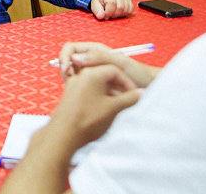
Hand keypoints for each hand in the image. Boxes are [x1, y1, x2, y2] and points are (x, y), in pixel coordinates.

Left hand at [1, 64, 140, 193]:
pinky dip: (99, 95)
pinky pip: (88, 89)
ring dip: (109, 91)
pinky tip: (104, 108)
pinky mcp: (70, 94)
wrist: (63, 134)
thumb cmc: (88, 119)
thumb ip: (130, 98)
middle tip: (128, 97)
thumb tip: (142, 93)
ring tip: (117, 104)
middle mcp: (81, 75)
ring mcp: (74, 84)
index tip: (135, 93)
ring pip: (96, 82)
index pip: (115, 70)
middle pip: (105, 74)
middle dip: (118, 85)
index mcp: (92, 73)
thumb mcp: (113, 108)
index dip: (127, 82)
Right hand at [57, 41, 158, 86]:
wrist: (149, 88)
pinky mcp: (94, 88)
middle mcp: (91, 62)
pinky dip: (78, 91)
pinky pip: (80, 88)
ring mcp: (92, 75)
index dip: (65, 57)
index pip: (71, 48)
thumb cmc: (137, 73)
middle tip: (69, 82)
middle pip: (68, 62)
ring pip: (72, 76)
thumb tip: (75, 57)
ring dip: (71, 82)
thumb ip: (99, 57)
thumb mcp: (120, 62)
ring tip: (77, 91)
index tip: (66, 69)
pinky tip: (85, 97)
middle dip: (66, 71)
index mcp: (94, 51)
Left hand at [89, 0, 133, 19]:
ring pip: (126, 9)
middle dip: (114, 14)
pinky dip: (125, 13)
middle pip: (120, 7)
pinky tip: (119, 12)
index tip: (105, 16)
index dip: (109, 13)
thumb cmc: (99, 1)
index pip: (112, 4)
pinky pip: (131, 9)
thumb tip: (101, 16)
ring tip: (113, 13)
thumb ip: (97, 10)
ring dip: (119, 14)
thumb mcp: (94, 5)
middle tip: (109, 15)